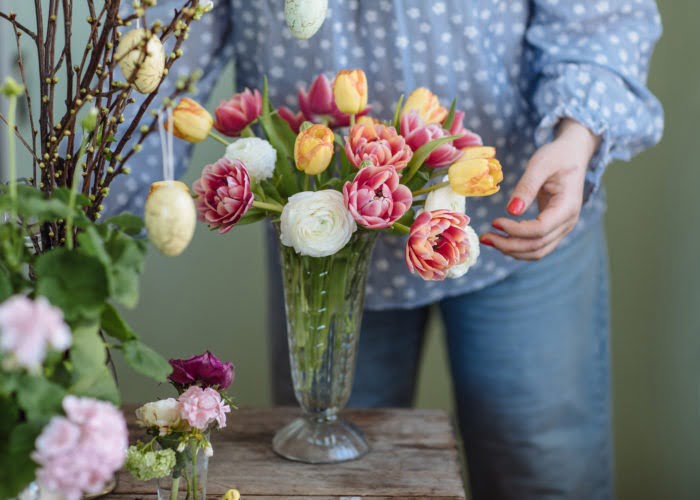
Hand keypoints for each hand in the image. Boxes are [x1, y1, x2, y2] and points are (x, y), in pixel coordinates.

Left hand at [480, 119, 599, 260]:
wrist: (572, 155)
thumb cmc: (556, 156)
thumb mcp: (540, 164)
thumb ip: (527, 187)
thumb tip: (512, 211)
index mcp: (567, 206)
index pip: (540, 229)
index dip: (516, 231)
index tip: (494, 222)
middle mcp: (567, 222)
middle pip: (538, 246)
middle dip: (509, 245)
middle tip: (485, 237)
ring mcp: (562, 228)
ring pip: (537, 252)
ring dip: (512, 250)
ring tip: (489, 240)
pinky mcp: (554, 228)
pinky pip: (537, 247)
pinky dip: (518, 248)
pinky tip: (500, 239)